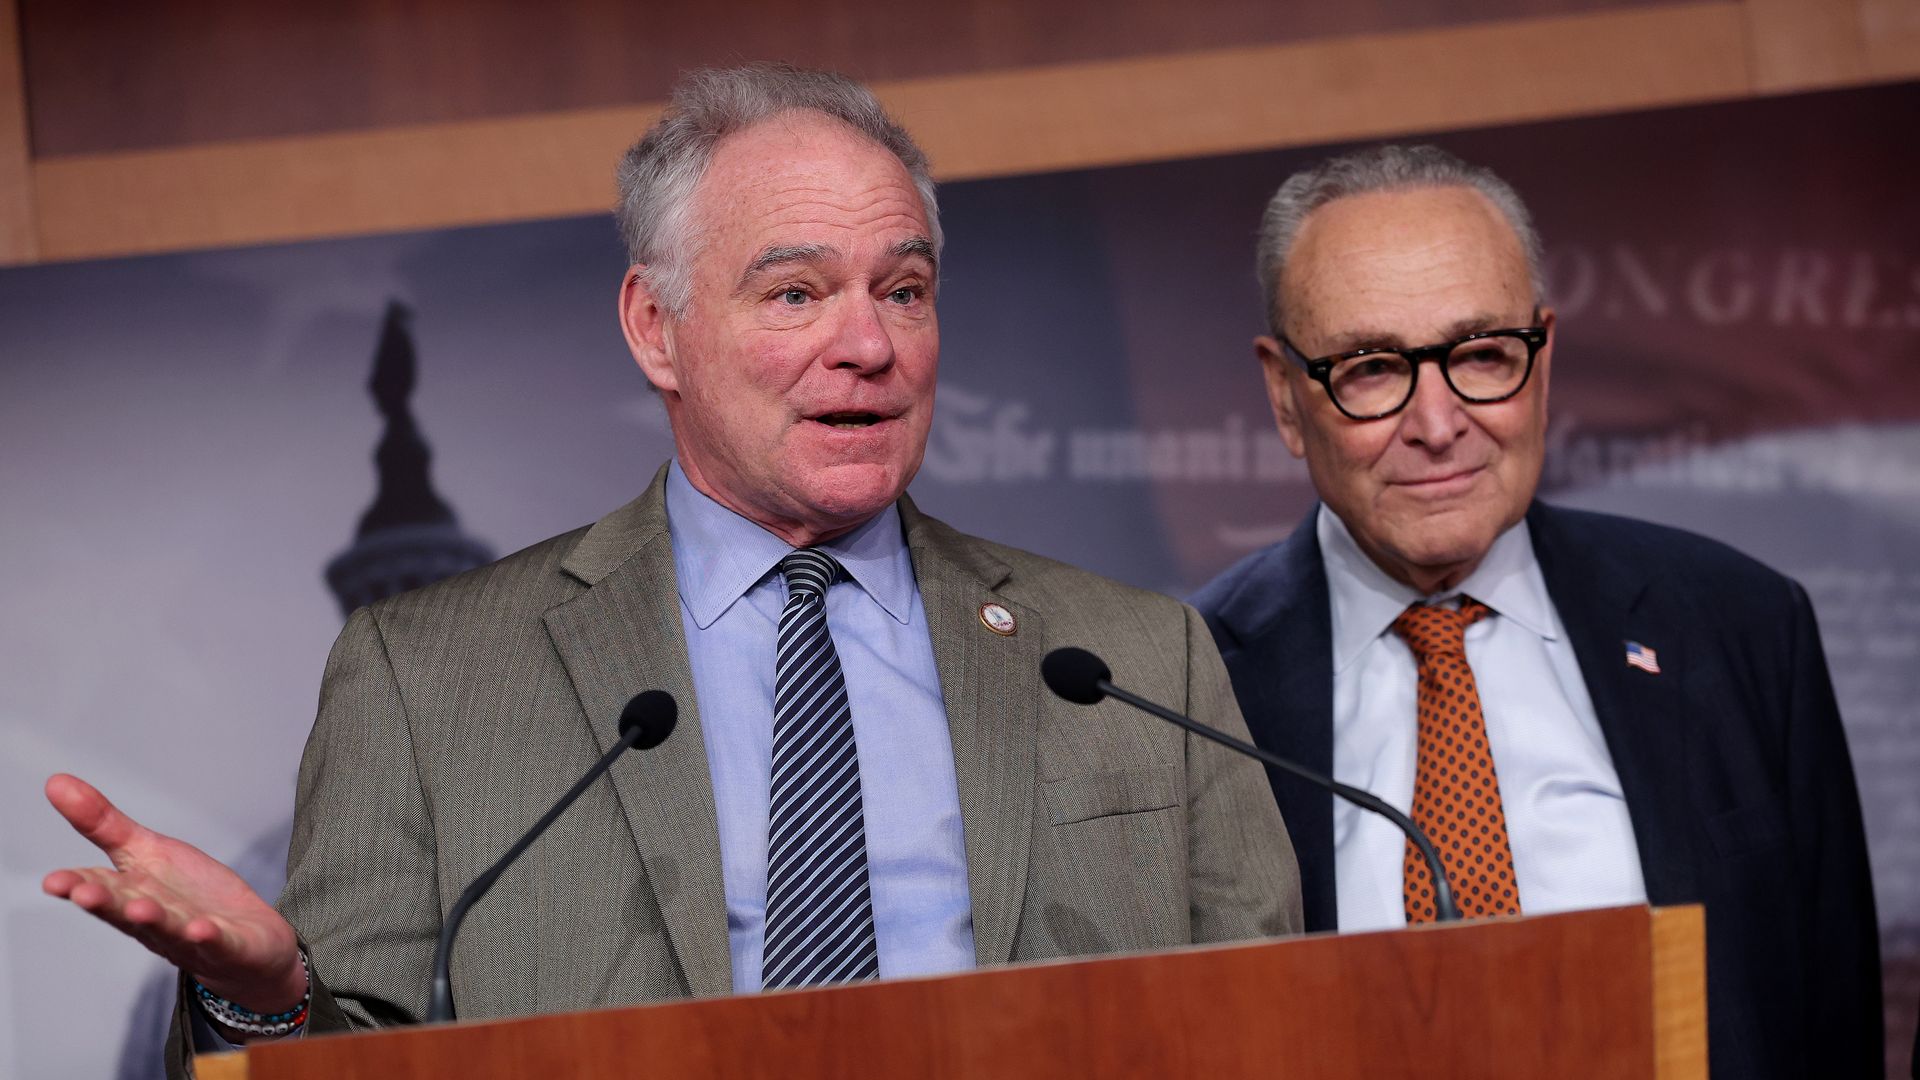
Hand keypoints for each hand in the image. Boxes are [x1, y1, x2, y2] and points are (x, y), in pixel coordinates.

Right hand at [42, 774, 306, 1014]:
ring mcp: (190, 937)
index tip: (54, 881)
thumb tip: (56, 781)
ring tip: (140, 908)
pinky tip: (201, 929)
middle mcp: (155, 920)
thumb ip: (103, 823)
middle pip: (126, 911)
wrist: (249, 943)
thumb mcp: (148, 851)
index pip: (101, 887)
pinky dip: (208, 936)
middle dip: (106, 903)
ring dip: (153, 919)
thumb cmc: (190, 896)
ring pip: (167, 928)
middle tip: (82, 893)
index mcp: (132, 894)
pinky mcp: (229, 946)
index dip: (78, 885)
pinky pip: (217, 943)